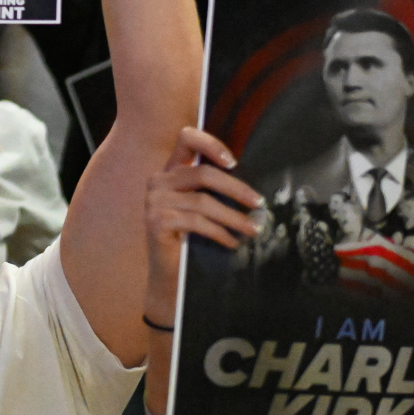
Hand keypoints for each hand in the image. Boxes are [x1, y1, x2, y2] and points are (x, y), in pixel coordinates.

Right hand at [144, 127, 260, 316]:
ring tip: (253, 229)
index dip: (210, 143)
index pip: (186, 139)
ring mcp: (154, 201)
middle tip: (259, 204)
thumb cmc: (191, 239)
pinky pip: (196, 222)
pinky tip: (232, 242)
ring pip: (203, 202)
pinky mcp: (156, 222)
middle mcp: (158, 181)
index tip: (233, 162)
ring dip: (234, 217)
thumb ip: (212, 189)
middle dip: (236, 189)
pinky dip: (220, 233)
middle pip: (203, 174)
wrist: (169, 276)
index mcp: (170, 171)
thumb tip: (252, 186)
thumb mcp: (201, 207)